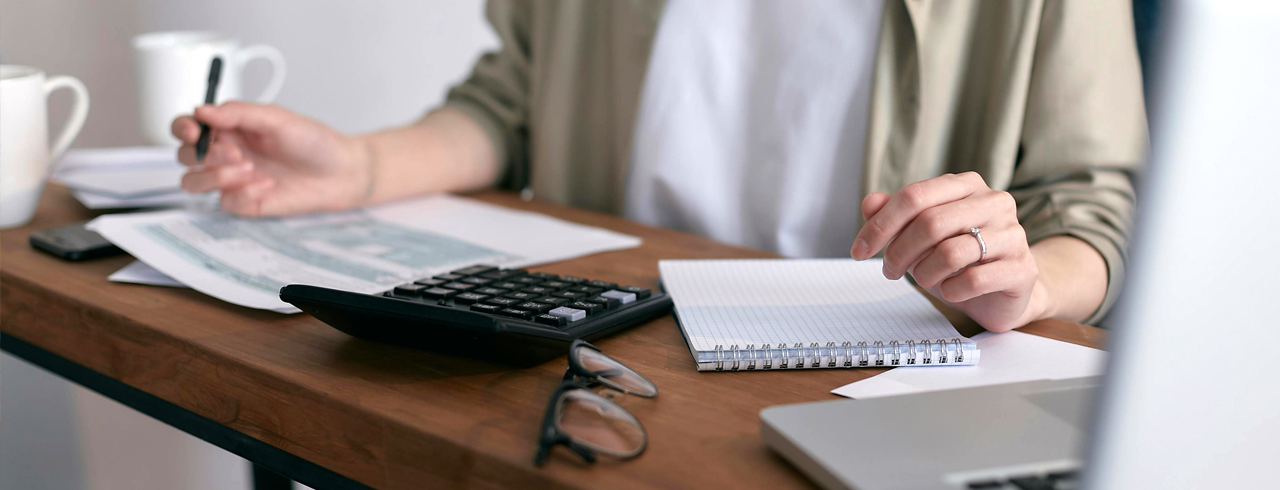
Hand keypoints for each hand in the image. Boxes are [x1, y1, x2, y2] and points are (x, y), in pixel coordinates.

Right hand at [172, 101, 371, 215]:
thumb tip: (202, 110)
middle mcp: (226, 153)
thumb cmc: (313, 141)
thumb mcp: (277, 119)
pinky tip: (268, 185)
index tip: (194, 130)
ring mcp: (232, 179)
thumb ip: (238, 113)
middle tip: (236, 152)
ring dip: (214, 176)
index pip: (187, 127)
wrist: (341, 172)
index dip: (182, 128)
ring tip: (248, 168)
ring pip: (193, 182)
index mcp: (229, 128)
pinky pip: (225, 202)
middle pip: (184, 155)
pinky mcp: (245, 202)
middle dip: (203, 154)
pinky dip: (244, 193)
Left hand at [850, 172, 1043, 331]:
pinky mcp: (1022, 268)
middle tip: (890, 271)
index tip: (858, 250)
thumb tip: (870, 203)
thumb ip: (895, 216)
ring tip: (924, 280)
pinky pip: (974, 280)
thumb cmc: (958, 260)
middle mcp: (994, 202)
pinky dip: (951, 290)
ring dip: (924, 273)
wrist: (1003, 292)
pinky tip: (950, 291)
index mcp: (966, 186)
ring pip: (950, 252)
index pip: (914, 196)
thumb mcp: (920, 237)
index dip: (880, 225)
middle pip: (930, 223)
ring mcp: (1012, 234)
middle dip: (899, 252)